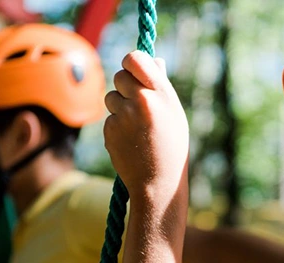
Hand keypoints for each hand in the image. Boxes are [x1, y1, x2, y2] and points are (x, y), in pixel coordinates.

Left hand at [103, 51, 189, 201]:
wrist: (158, 182)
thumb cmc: (171, 146)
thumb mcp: (174, 113)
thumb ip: (161, 86)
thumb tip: (154, 61)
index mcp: (162, 93)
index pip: (135, 58)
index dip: (131, 62)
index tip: (132, 70)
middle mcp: (142, 101)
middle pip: (119, 76)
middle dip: (124, 86)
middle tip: (136, 103)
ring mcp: (124, 116)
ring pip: (111, 97)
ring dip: (119, 107)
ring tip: (136, 127)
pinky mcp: (110, 130)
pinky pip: (109, 118)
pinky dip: (116, 126)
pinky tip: (130, 142)